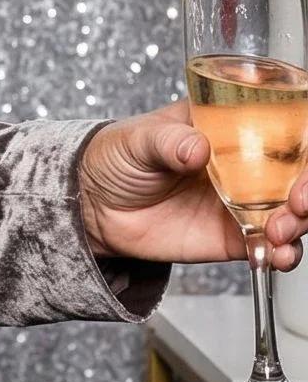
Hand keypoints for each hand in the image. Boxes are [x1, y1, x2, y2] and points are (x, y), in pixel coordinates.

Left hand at [79, 102, 305, 270]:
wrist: (94, 206)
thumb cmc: (116, 157)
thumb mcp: (137, 139)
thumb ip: (167, 141)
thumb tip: (196, 148)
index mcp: (229, 126)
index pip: (284, 127)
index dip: (302, 143)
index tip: (302, 163)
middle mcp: (246, 164)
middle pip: (299, 173)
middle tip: (297, 203)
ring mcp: (244, 201)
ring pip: (294, 212)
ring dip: (301, 223)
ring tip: (280, 232)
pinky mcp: (234, 236)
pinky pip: (271, 246)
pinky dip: (282, 254)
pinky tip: (276, 255)